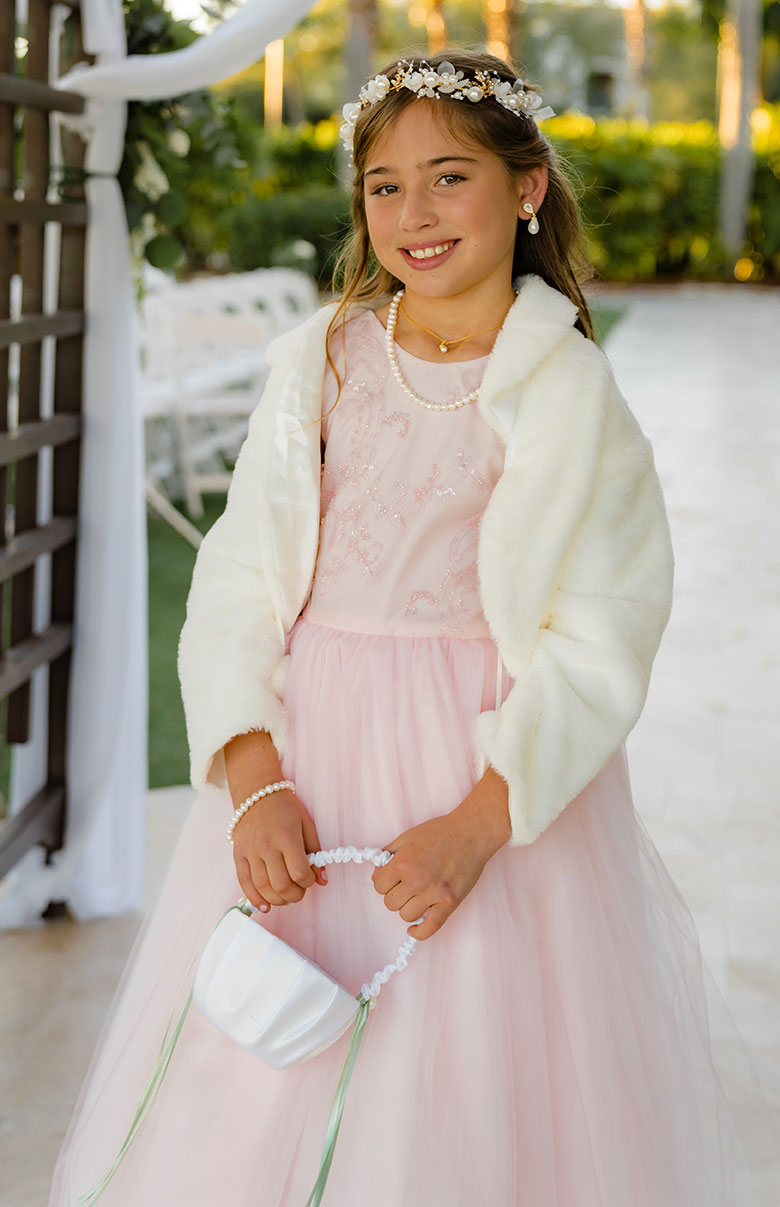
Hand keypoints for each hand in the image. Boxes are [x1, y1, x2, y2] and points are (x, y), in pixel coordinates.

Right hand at [232, 788, 327, 912]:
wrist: (256, 793)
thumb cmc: (285, 808)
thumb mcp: (306, 825)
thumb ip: (316, 852)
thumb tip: (323, 880)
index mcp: (287, 838)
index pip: (299, 873)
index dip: (308, 882)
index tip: (310, 878)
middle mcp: (267, 846)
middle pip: (281, 885)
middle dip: (294, 895)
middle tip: (299, 891)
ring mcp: (251, 852)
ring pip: (263, 888)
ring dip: (277, 900)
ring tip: (285, 897)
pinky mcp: (239, 856)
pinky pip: (244, 883)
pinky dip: (254, 898)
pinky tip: (264, 905)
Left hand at [371, 812, 493, 941]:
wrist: (471, 833)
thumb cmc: (440, 832)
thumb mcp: (407, 836)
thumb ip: (387, 855)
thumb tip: (377, 876)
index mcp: (403, 862)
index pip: (379, 886)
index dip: (384, 882)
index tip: (392, 879)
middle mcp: (416, 880)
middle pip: (390, 903)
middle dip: (395, 894)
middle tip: (406, 885)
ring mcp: (434, 893)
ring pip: (406, 916)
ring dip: (408, 908)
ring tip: (417, 897)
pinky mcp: (450, 903)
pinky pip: (430, 927)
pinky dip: (419, 932)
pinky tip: (414, 930)